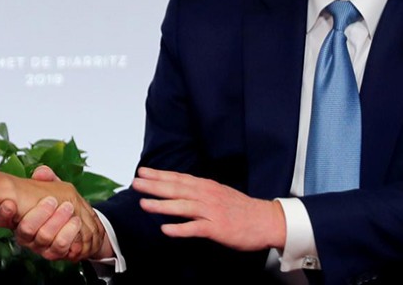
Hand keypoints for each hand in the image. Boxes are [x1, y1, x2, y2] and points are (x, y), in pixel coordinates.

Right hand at [0, 165, 107, 261]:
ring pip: (44, 237)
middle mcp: (24, 234)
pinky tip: (75, 221)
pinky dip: (69, 232)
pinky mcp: (53, 253)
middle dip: (39, 214)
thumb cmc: (59, 204)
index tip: (10, 203)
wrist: (79, 223)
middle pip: (25, 229)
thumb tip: (41, 172)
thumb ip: (46, 178)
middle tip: (51, 200)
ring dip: (57, 220)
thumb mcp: (53, 187)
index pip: (3, 219)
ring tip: (68, 207)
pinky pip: (60, 246)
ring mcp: (38, 245)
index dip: (4, 213)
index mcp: (17, 217)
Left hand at [132, 166, 285, 250]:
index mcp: (206, 186)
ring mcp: (211, 211)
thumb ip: (199, 191)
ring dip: (162, 205)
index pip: (178, 178)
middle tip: (135, 183)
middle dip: (154, 186)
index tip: (142, 172)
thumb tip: (179, 189)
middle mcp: (206, 195)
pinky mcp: (217, 228)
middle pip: (176, 189)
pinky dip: (180, 228)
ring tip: (144, 205)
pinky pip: (195, 228)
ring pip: (183, 207)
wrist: (266, 220)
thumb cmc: (240, 209)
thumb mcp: (218, 192)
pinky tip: (166, 230)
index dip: (159, 175)